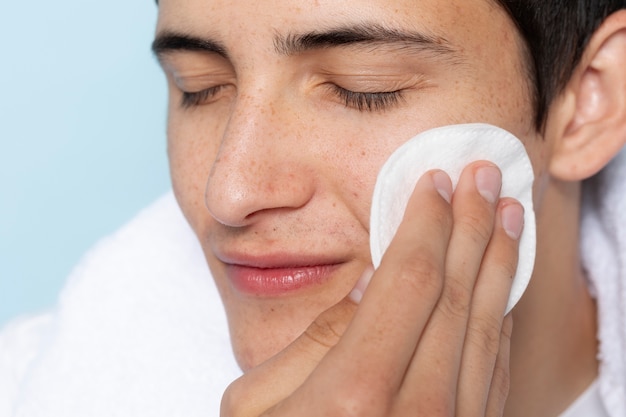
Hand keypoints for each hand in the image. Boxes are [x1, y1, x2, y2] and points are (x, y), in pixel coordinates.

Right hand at [221, 162, 522, 416]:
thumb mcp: (252, 406)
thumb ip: (314, 343)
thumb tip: (371, 283)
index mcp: (351, 396)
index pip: (407, 280)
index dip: (425, 223)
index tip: (434, 181)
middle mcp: (415, 414)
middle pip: (458, 294)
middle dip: (474, 225)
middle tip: (485, 175)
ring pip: (488, 328)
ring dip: (500, 263)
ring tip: (508, 214)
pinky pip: (496, 371)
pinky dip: (502, 317)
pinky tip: (502, 284)